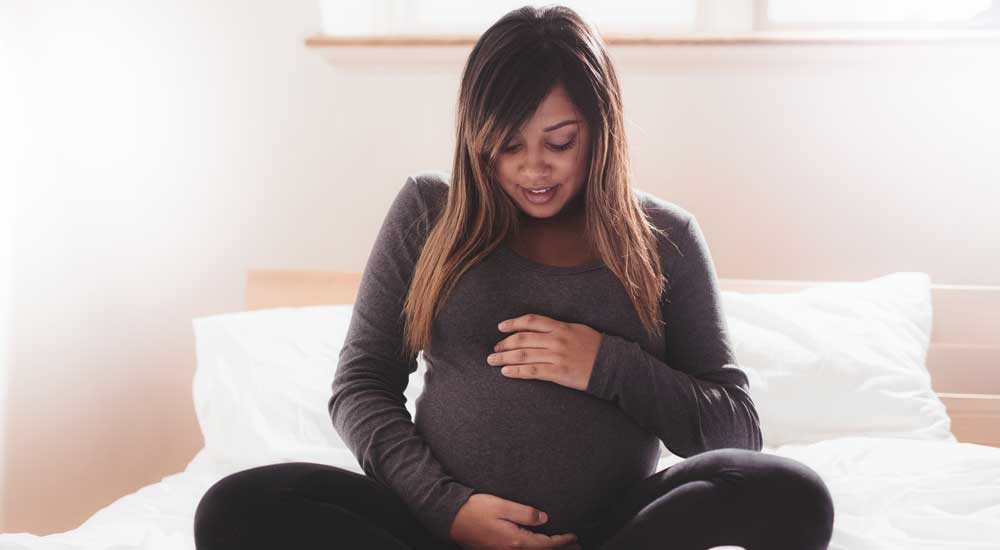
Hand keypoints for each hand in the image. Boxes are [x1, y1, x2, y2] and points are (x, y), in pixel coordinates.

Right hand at [449, 493, 578, 548]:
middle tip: (577, 547)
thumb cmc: (475, 509)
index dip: (562, 541)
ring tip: (563, 548)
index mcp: (515, 541)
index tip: (574, 537)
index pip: (545, 544)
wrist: (451, 518)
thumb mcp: (501, 505)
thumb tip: (544, 518)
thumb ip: (525, 513)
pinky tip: (538, 546)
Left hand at [488, 313, 602, 391]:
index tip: (501, 327)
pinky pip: (532, 371)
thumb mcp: (578, 329)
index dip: (513, 323)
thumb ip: (559, 328)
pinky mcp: (558, 372)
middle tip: (494, 349)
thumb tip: (541, 328)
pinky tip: (506, 372)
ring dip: (505, 358)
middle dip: (504, 344)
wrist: (613, 366)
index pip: (531, 321)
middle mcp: (556, 339)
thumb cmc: (596, 347)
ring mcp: (557, 356)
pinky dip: (517, 371)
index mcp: (560, 327)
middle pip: (523, 339)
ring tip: (492, 361)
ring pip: (524, 355)